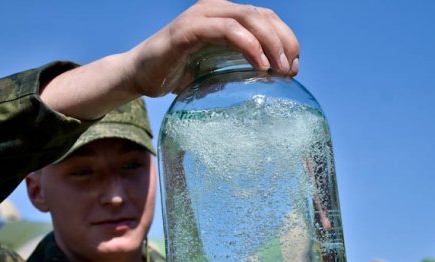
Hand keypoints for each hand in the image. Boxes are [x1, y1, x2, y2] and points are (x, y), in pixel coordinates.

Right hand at [129, 0, 299, 96]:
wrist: (139, 76)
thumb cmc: (178, 74)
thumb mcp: (217, 68)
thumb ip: (240, 65)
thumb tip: (275, 77)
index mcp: (225, 17)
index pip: (266, 17)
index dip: (286, 39)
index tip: (295, 66)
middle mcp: (215, 10)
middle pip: (262, 15)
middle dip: (284, 41)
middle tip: (291, 70)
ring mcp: (202, 17)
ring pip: (248, 18)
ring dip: (271, 43)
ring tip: (280, 70)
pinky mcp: (189, 30)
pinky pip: (227, 30)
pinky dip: (249, 46)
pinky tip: (260, 66)